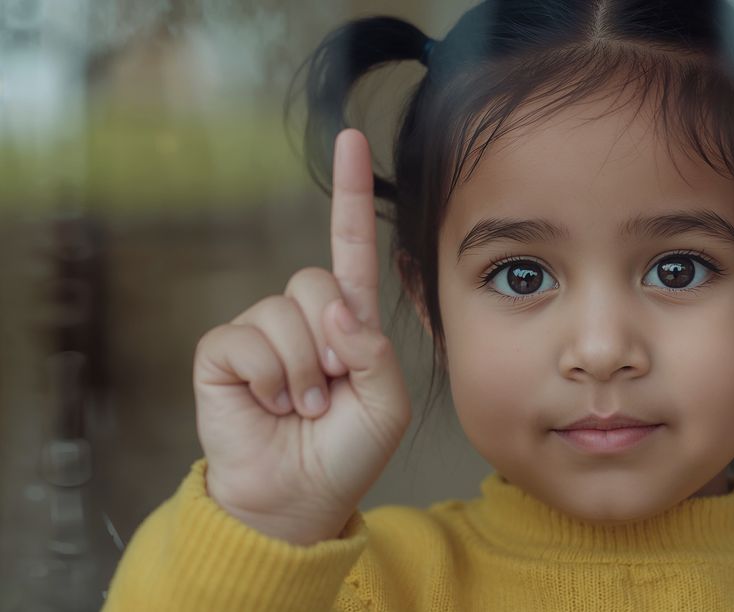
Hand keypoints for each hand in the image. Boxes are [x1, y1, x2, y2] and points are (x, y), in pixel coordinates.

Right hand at [193, 129, 411, 544]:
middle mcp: (303, 317)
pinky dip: (268, 379)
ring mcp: (260, 330)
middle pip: (317, 281)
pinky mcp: (223, 351)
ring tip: (301, 405)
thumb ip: (375, 352)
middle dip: (331, 344)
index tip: (351, 138)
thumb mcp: (386, 404)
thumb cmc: (346, 452)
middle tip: (330, 390)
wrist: (297, 497)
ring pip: (285, 314)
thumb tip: (335, 309)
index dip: (349, 194)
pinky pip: (247, 340)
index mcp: (348, 322)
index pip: (350, 248)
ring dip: (302, 371)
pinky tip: (269, 404)